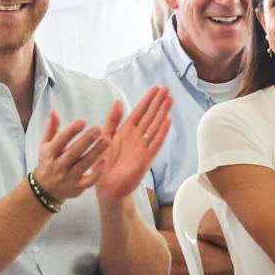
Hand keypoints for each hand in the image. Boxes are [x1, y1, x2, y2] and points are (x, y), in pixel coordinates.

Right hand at [33, 110, 110, 201]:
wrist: (45, 190)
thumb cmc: (48, 162)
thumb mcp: (45, 145)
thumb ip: (51, 128)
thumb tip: (54, 111)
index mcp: (50, 153)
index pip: (60, 140)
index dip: (71, 131)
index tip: (82, 121)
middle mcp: (58, 166)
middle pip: (73, 153)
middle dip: (86, 141)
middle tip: (99, 129)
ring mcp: (68, 178)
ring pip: (83, 165)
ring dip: (95, 153)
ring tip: (107, 140)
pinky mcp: (77, 188)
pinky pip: (88, 181)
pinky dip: (97, 173)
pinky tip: (105, 160)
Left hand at [94, 86, 171, 202]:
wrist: (106, 187)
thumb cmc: (104, 163)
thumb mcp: (105, 137)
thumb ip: (112, 120)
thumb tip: (119, 101)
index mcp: (126, 131)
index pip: (139, 111)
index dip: (148, 99)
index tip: (156, 87)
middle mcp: (136, 137)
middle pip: (150, 116)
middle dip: (158, 102)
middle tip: (167, 88)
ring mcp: (142, 147)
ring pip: (154, 126)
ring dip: (162, 113)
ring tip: (170, 100)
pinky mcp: (145, 159)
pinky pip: (154, 144)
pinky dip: (161, 133)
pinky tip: (167, 121)